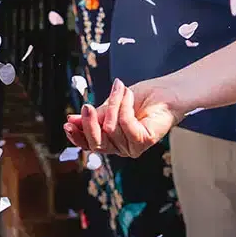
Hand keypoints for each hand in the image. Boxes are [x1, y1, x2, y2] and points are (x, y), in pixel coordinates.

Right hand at [65, 78, 183, 157]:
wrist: (167, 90)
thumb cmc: (143, 97)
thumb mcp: (111, 104)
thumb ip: (95, 115)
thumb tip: (71, 120)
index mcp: (112, 140)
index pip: (89, 145)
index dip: (77, 137)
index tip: (67, 123)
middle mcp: (122, 148)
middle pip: (96, 143)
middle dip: (89, 124)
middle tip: (86, 106)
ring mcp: (134, 147)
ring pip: (110, 129)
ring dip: (114, 104)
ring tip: (120, 89)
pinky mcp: (145, 141)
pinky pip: (125, 124)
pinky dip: (124, 106)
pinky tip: (128, 95)